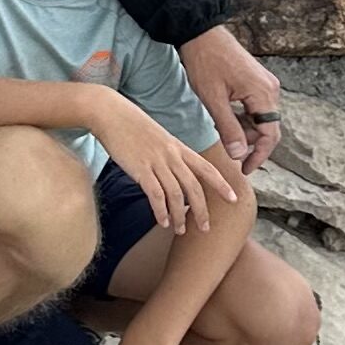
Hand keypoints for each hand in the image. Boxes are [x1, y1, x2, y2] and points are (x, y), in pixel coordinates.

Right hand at [91, 93, 234, 234]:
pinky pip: (155, 195)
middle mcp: (172, 156)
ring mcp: (156, 162)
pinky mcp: (140, 169)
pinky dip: (160, 210)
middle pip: (194, 187)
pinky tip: (162, 221)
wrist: (111, 114)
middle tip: (205, 228)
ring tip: (180, 230)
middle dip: (202, 210)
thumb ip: (169, 154)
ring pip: (176, 195)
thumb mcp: (158, 137)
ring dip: (180, 216)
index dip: (222, 185)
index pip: (207, 168)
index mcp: (179, 147)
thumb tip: (174, 171)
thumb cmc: (132, 126)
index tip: (233, 199)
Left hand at [179, 25, 282, 174]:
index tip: (244, 169)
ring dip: (244, 129)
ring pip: (260, 118)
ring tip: (222, 131)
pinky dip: (243, 116)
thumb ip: (228, 128)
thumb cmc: (205, 63)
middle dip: (250, 142)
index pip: (270, 135)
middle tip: (229, 152)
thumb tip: (239, 154)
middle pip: (268, 128)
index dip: (258, 156)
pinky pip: (255, 106)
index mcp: (264, 94)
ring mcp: (264, 83)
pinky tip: (225, 117)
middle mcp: (270, 89)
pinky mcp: (256, 80)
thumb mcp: (213, 100)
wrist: (200, 33)